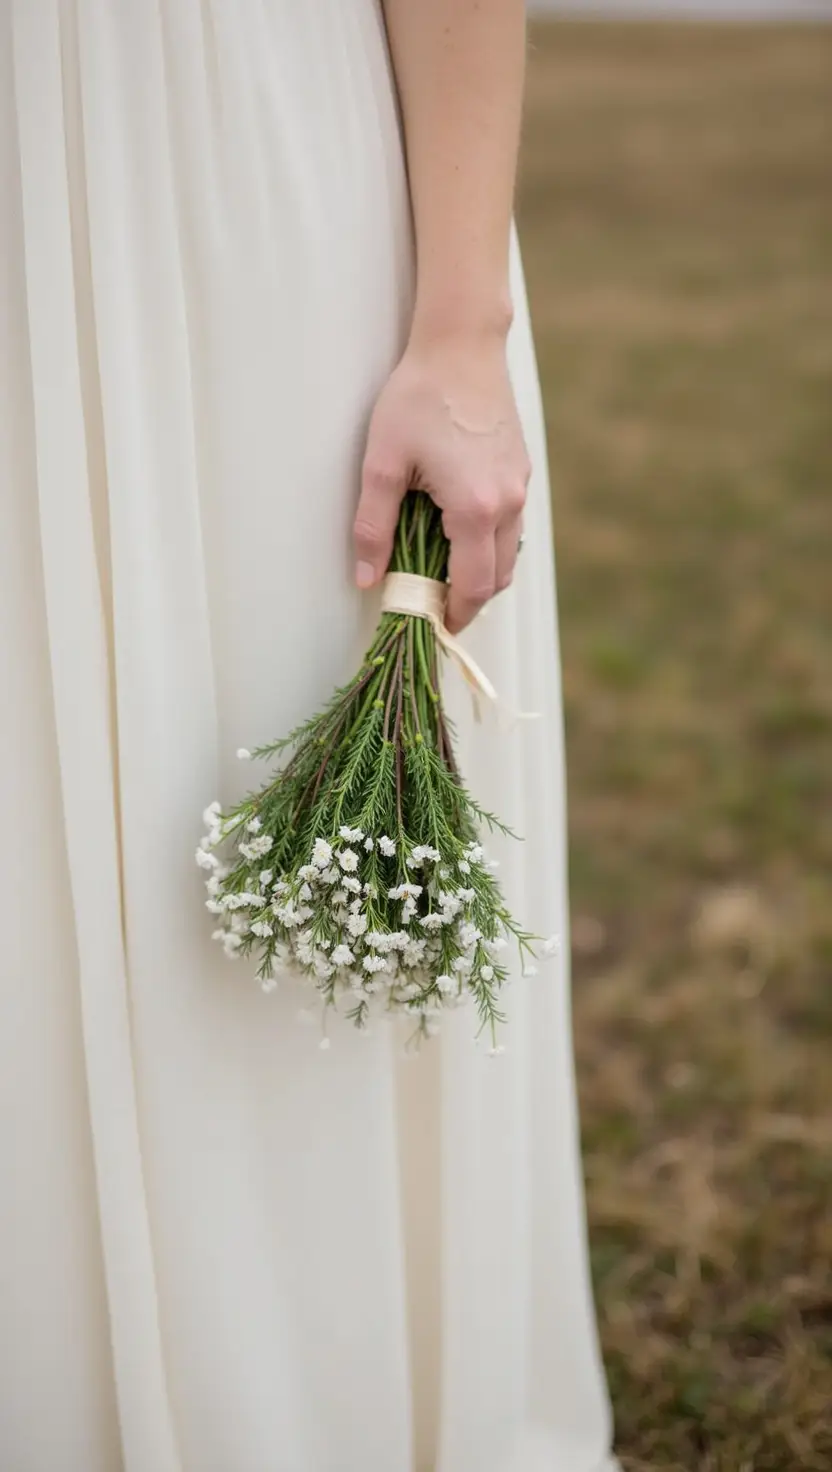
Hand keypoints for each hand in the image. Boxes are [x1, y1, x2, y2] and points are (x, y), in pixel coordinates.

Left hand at [353, 333, 530, 633]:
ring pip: (508, 552)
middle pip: (498, 578)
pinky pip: (511, 523)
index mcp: (475, 508)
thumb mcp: (382, 463)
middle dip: (468, 600)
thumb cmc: (417, 396)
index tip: (431, 624)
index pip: (473, 587)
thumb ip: (373, 526)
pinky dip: (489, 541)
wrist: (461, 344)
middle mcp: (508, 502)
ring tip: (440, 568)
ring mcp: (520, 485)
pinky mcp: (521, 469)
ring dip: (480, 570)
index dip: (453, 614)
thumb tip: (368, 579)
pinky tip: (455, 528)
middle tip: (431, 602)